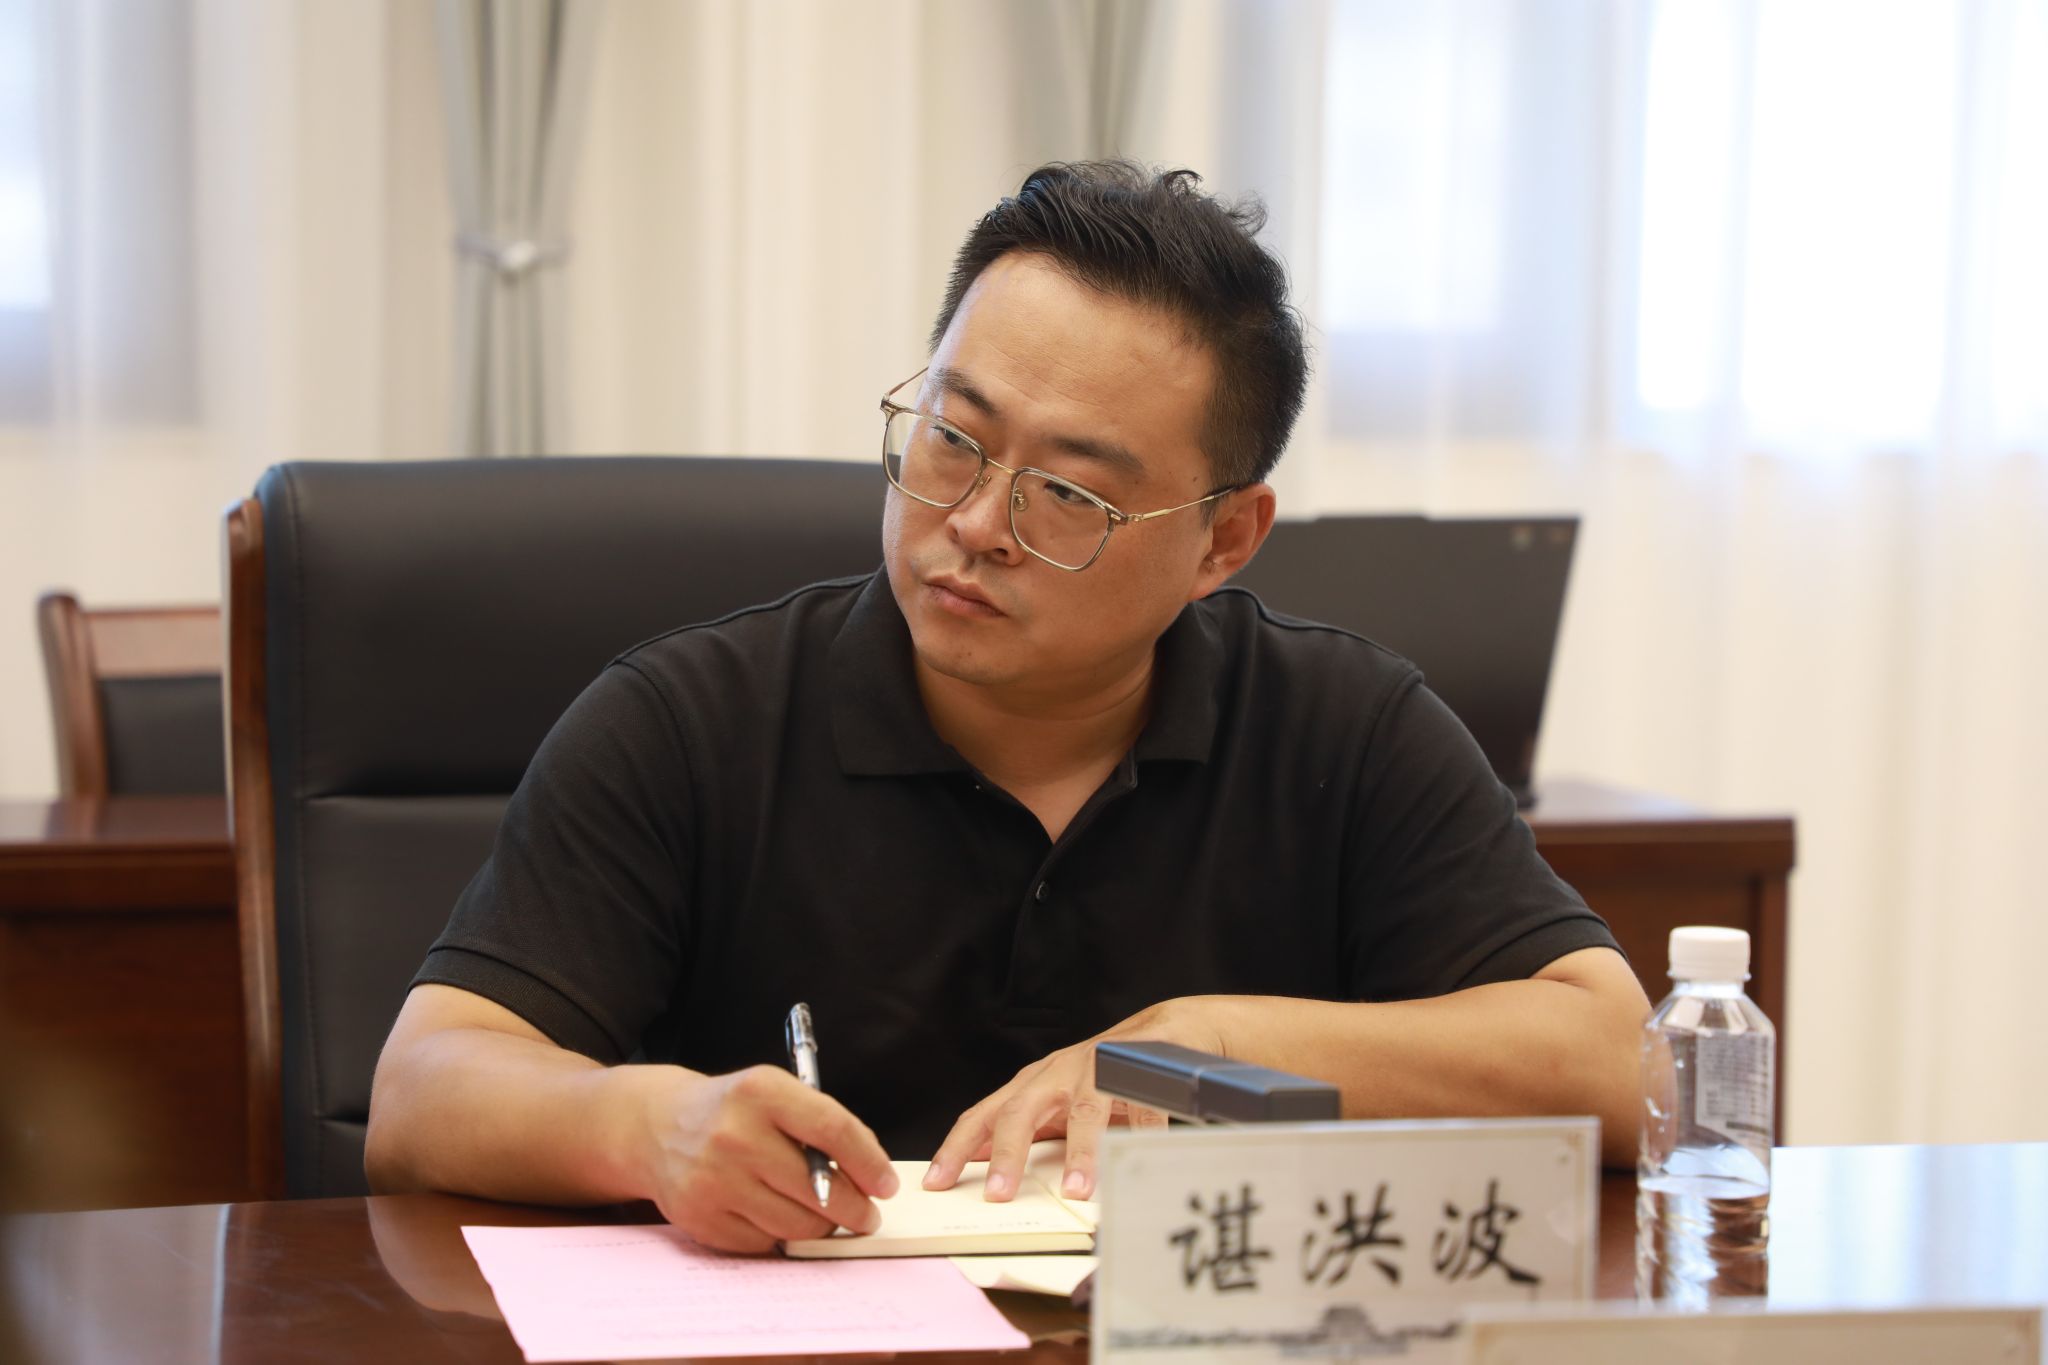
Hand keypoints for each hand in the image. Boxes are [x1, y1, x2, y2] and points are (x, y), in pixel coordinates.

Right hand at [629, 1064, 898, 1252]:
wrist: (658, 1127)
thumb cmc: (732, 1110)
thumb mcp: (774, 1092)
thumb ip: (820, 1124)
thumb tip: (869, 1174)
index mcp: (761, 1092)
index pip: (833, 1130)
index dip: (869, 1163)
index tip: (885, 1184)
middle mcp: (734, 1135)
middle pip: (819, 1188)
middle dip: (855, 1208)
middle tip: (867, 1215)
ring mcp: (714, 1180)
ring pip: (795, 1223)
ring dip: (823, 1227)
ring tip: (828, 1217)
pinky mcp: (700, 1217)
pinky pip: (764, 1242)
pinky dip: (781, 1235)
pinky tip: (781, 1217)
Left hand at [923, 998, 1223, 1203]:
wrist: (1162, 1034)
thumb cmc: (1102, 1076)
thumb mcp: (1058, 1104)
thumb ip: (1030, 1132)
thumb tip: (988, 1168)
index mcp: (1033, 1084)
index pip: (984, 1115)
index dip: (957, 1148)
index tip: (937, 1183)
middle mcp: (1058, 1073)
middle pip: (1022, 1110)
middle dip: (1007, 1154)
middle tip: (998, 1195)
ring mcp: (1098, 1070)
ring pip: (1083, 1110)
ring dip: (1080, 1151)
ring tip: (1077, 1189)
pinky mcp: (1139, 1072)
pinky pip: (1140, 1108)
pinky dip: (1141, 1137)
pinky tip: (1139, 1166)